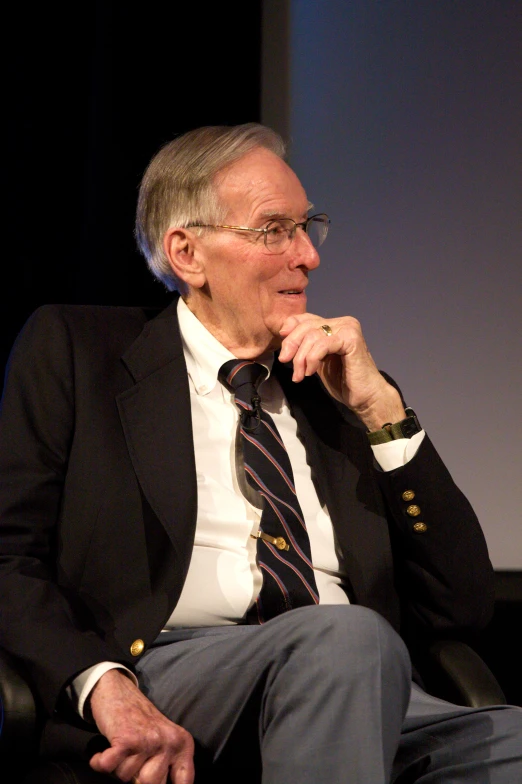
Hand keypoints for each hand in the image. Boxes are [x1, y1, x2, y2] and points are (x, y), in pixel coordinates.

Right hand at [89, 669, 193, 783]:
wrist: (119, 691)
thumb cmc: (140, 722)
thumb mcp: (163, 741)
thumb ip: (165, 767)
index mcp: (182, 745)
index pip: (185, 781)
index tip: (155, 783)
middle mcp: (168, 742)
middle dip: (136, 778)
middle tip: (132, 759)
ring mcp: (148, 740)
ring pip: (126, 777)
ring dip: (118, 767)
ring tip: (122, 748)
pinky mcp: (126, 738)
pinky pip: (109, 767)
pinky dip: (100, 762)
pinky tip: (103, 753)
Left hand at [278, 313, 405, 430]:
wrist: (365, 397)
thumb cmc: (343, 381)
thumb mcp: (317, 360)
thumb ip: (307, 346)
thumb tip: (284, 335)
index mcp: (335, 325)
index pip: (305, 318)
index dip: (290, 329)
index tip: (282, 346)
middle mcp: (342, 322)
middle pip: (306, 325)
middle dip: (291, 344)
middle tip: (284, 361)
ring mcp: (348, 328)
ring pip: (312, 335)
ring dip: (301, 357)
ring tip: (300, 375)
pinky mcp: (351, 338)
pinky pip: (322, 345)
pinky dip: (312, 359)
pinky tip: (310, 372)